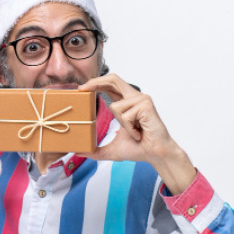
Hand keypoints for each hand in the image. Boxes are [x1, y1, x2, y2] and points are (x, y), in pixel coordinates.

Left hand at [77, 73, 196, 193]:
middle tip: (82, 89)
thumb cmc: (139, 148)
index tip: (82, 88)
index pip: (111, 85)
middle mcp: (134, 97)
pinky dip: (130, 128)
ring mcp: (141, 99)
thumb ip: (96, 150)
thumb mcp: (111, 149)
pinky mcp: (146, 105)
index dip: (96, 83)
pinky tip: (140, 132)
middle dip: (95, 82)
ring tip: (135, 132)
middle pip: (113, 79)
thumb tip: (78, 152)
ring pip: (115, 106)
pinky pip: (125, 115)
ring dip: (122, 124)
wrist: (155, 154)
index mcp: (127, 102)